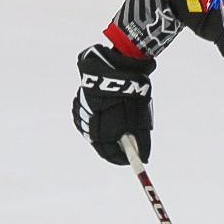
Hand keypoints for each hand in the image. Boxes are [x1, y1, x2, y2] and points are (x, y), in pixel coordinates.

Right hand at [72, 45, 152, 164]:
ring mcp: (80, 113)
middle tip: (130, 140)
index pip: (109, 155)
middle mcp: (86, 126)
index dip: (122, 158)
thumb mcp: (141, 120)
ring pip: (93, 129)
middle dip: (115, 143)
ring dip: (107, 129)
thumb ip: (142, 142)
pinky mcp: (78, 100)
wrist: (114, 65)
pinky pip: (89, 116)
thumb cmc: (129, 94)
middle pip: (100, 143)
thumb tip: (145, 159)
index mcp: (100, 134)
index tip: (133, 158)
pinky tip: (108, 108)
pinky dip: (100, 116)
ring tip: (121, 119)